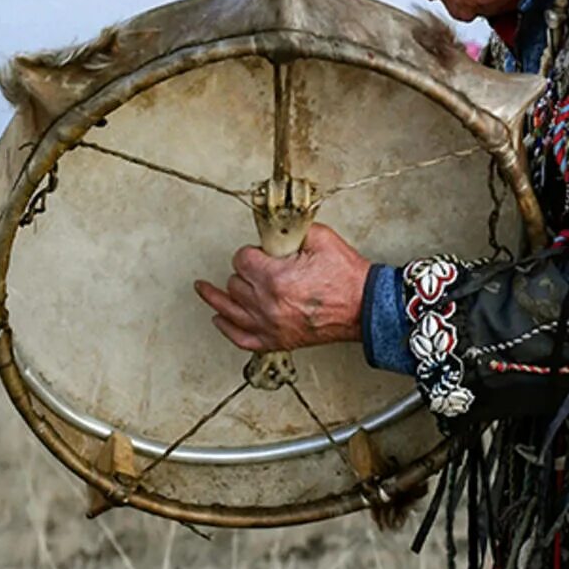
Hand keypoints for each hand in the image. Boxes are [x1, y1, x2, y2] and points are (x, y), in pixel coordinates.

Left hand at [194, 223, 369, 352]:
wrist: (364, 307)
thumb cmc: (346, 277)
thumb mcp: (320, 238)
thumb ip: (291, 229)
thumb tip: (273, 228)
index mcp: (275, 278)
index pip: (242, 259)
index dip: (250, 252)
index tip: (260, 252)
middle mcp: (267, 304)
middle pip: (235, 283)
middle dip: (244, 271)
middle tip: (258, 266)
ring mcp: (270, 325)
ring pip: (230, 309)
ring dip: (217, 297)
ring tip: (203, 289)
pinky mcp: (277, 340)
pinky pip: (241, 338)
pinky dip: (227, 328)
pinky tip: (219, 318)